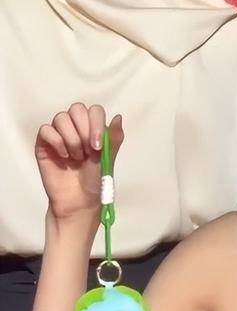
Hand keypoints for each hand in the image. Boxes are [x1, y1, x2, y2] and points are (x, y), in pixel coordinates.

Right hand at [35, 103, 123, 221]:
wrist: (80, 201)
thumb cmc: (95, 181)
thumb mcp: (108, 158)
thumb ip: (113, 138)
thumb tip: (118, 117)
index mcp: (93, 130)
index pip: (94, 110)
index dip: (96, 123)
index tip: (98, 146)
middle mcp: (76, 129)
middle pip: (76, 109)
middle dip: (84, 130)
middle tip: (88, 152)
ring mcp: (59, 135)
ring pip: (61, 117)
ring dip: (72, 138)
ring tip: (76, 157)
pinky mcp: (44, 144)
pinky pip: (45, 130)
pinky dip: (56, 142)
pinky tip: (64, 157)